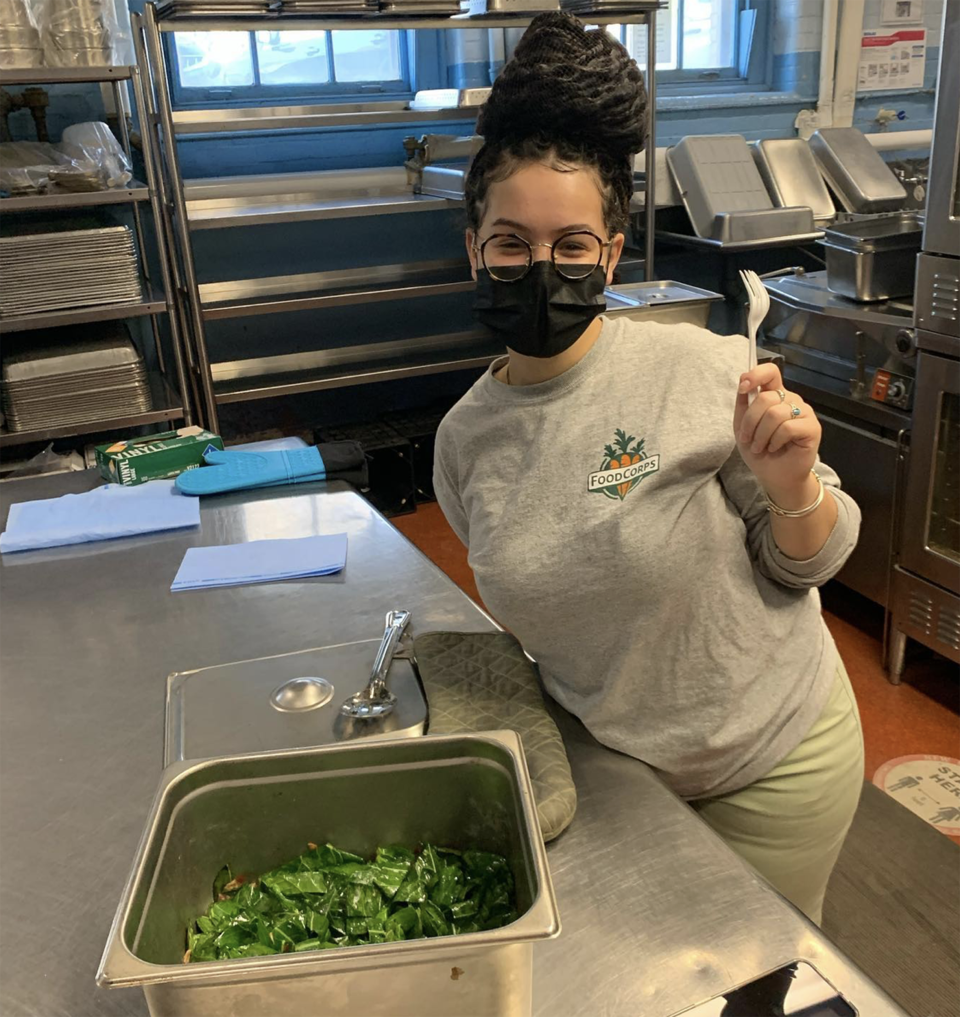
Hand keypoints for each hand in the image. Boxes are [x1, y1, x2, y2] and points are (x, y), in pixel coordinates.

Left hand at [734, 364, 821, 506]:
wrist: (775, 476)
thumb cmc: (760, 451)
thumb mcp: (742, 427)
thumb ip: (743, 404)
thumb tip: (743, 382)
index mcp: (775, 396)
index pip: (770, 372)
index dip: (756, 375)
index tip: (743, 387)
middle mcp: (791, 400)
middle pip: (766, 397)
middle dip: (750, 421)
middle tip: (747, 439)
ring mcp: (804, 412)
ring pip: (775, 413)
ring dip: (761, 435)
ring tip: (760, 447)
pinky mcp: (812, 428)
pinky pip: (787, 427)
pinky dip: (775, 440)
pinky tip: (774, 448)